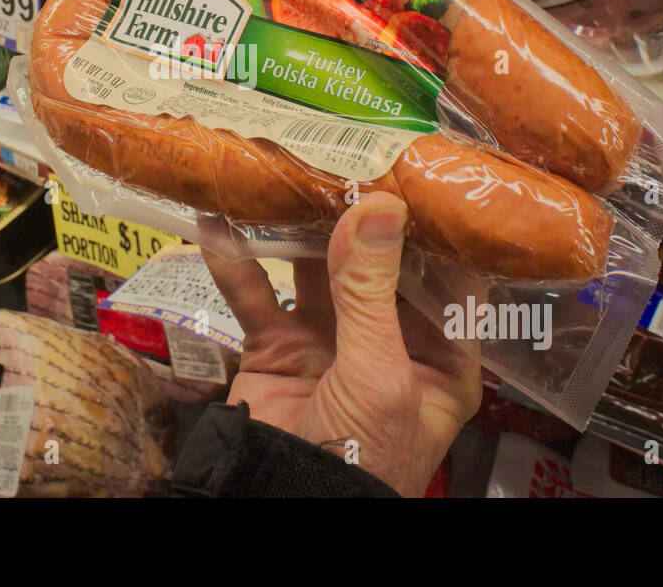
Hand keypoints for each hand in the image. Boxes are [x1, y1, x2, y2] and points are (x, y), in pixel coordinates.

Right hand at [202, 192, 482, 496]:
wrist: (286, 508)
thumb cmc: (361, 457)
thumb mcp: (379, 371)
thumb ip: (372, 288)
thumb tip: (379, 205)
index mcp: (439, 356)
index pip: (446, 276)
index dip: (430, 226)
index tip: (413, 170)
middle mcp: (389, 340)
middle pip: (376, 264)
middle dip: (357, 214)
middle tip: (342, 155)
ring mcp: (330, 340)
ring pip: (315, 269)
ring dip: (298, 227)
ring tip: (285, 171)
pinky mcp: (276, 347)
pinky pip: (256, 295)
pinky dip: (235, 261)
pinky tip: (217, 223)